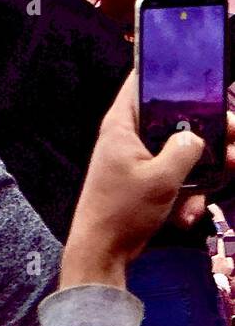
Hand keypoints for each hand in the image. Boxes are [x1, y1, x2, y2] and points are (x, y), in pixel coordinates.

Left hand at [62, 70, 234, 288]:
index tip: (198, 74)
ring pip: (181, 154)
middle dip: (206, 133)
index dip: (168, 74)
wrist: (104, 251)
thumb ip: (185, 151)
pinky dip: (186, 197)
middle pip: (174, 120)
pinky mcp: (146, 183)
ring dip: (200, 174)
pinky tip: (187, 216)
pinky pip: (176, 180)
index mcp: (122, 125)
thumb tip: (199, 136)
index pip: (140, 83)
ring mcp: (138, 160)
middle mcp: (128, 137)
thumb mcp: (161, 178)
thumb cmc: (123, 209)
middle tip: (234, 138)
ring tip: (217, 182)